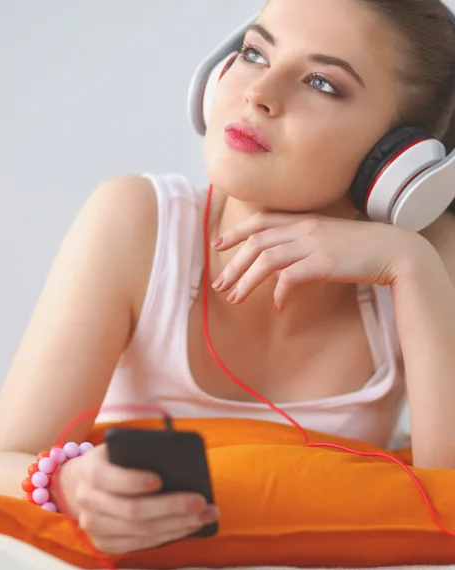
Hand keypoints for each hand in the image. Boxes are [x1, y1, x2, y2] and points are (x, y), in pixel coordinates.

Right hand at [57, 444, 218, 553]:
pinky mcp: (104, 543)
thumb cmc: (111, 461)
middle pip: (132, 511)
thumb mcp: (117, 448)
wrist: (80, 484)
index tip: (160, 480)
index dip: (134, 481)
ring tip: (204, 515)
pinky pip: (140, 544)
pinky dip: (168, 536)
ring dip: (177, 526)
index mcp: (89, 471)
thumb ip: (138, 451)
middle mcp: (87, 501)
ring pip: (140, 532)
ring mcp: (94, 526)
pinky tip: (189, 526)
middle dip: (170, 507)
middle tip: (200, 501)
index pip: (107, 478)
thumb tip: (174, 459)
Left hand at [211, 212, 429, 309]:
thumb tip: (280, 267)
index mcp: (302, 220)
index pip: (260, 221)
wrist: (394, 249)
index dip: (236, 232)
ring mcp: (312, 244)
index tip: (217, 244)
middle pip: (256, 242)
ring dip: (246, 280)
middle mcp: (303, 228)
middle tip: (219, 285)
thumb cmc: (360, 247)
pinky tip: (277, 306)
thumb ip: (301, 243)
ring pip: (266, 259)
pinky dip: (279, 292)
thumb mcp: (326, 237)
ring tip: (235, 299)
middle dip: (233, 264)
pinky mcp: (323, 262)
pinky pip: (290, 277)